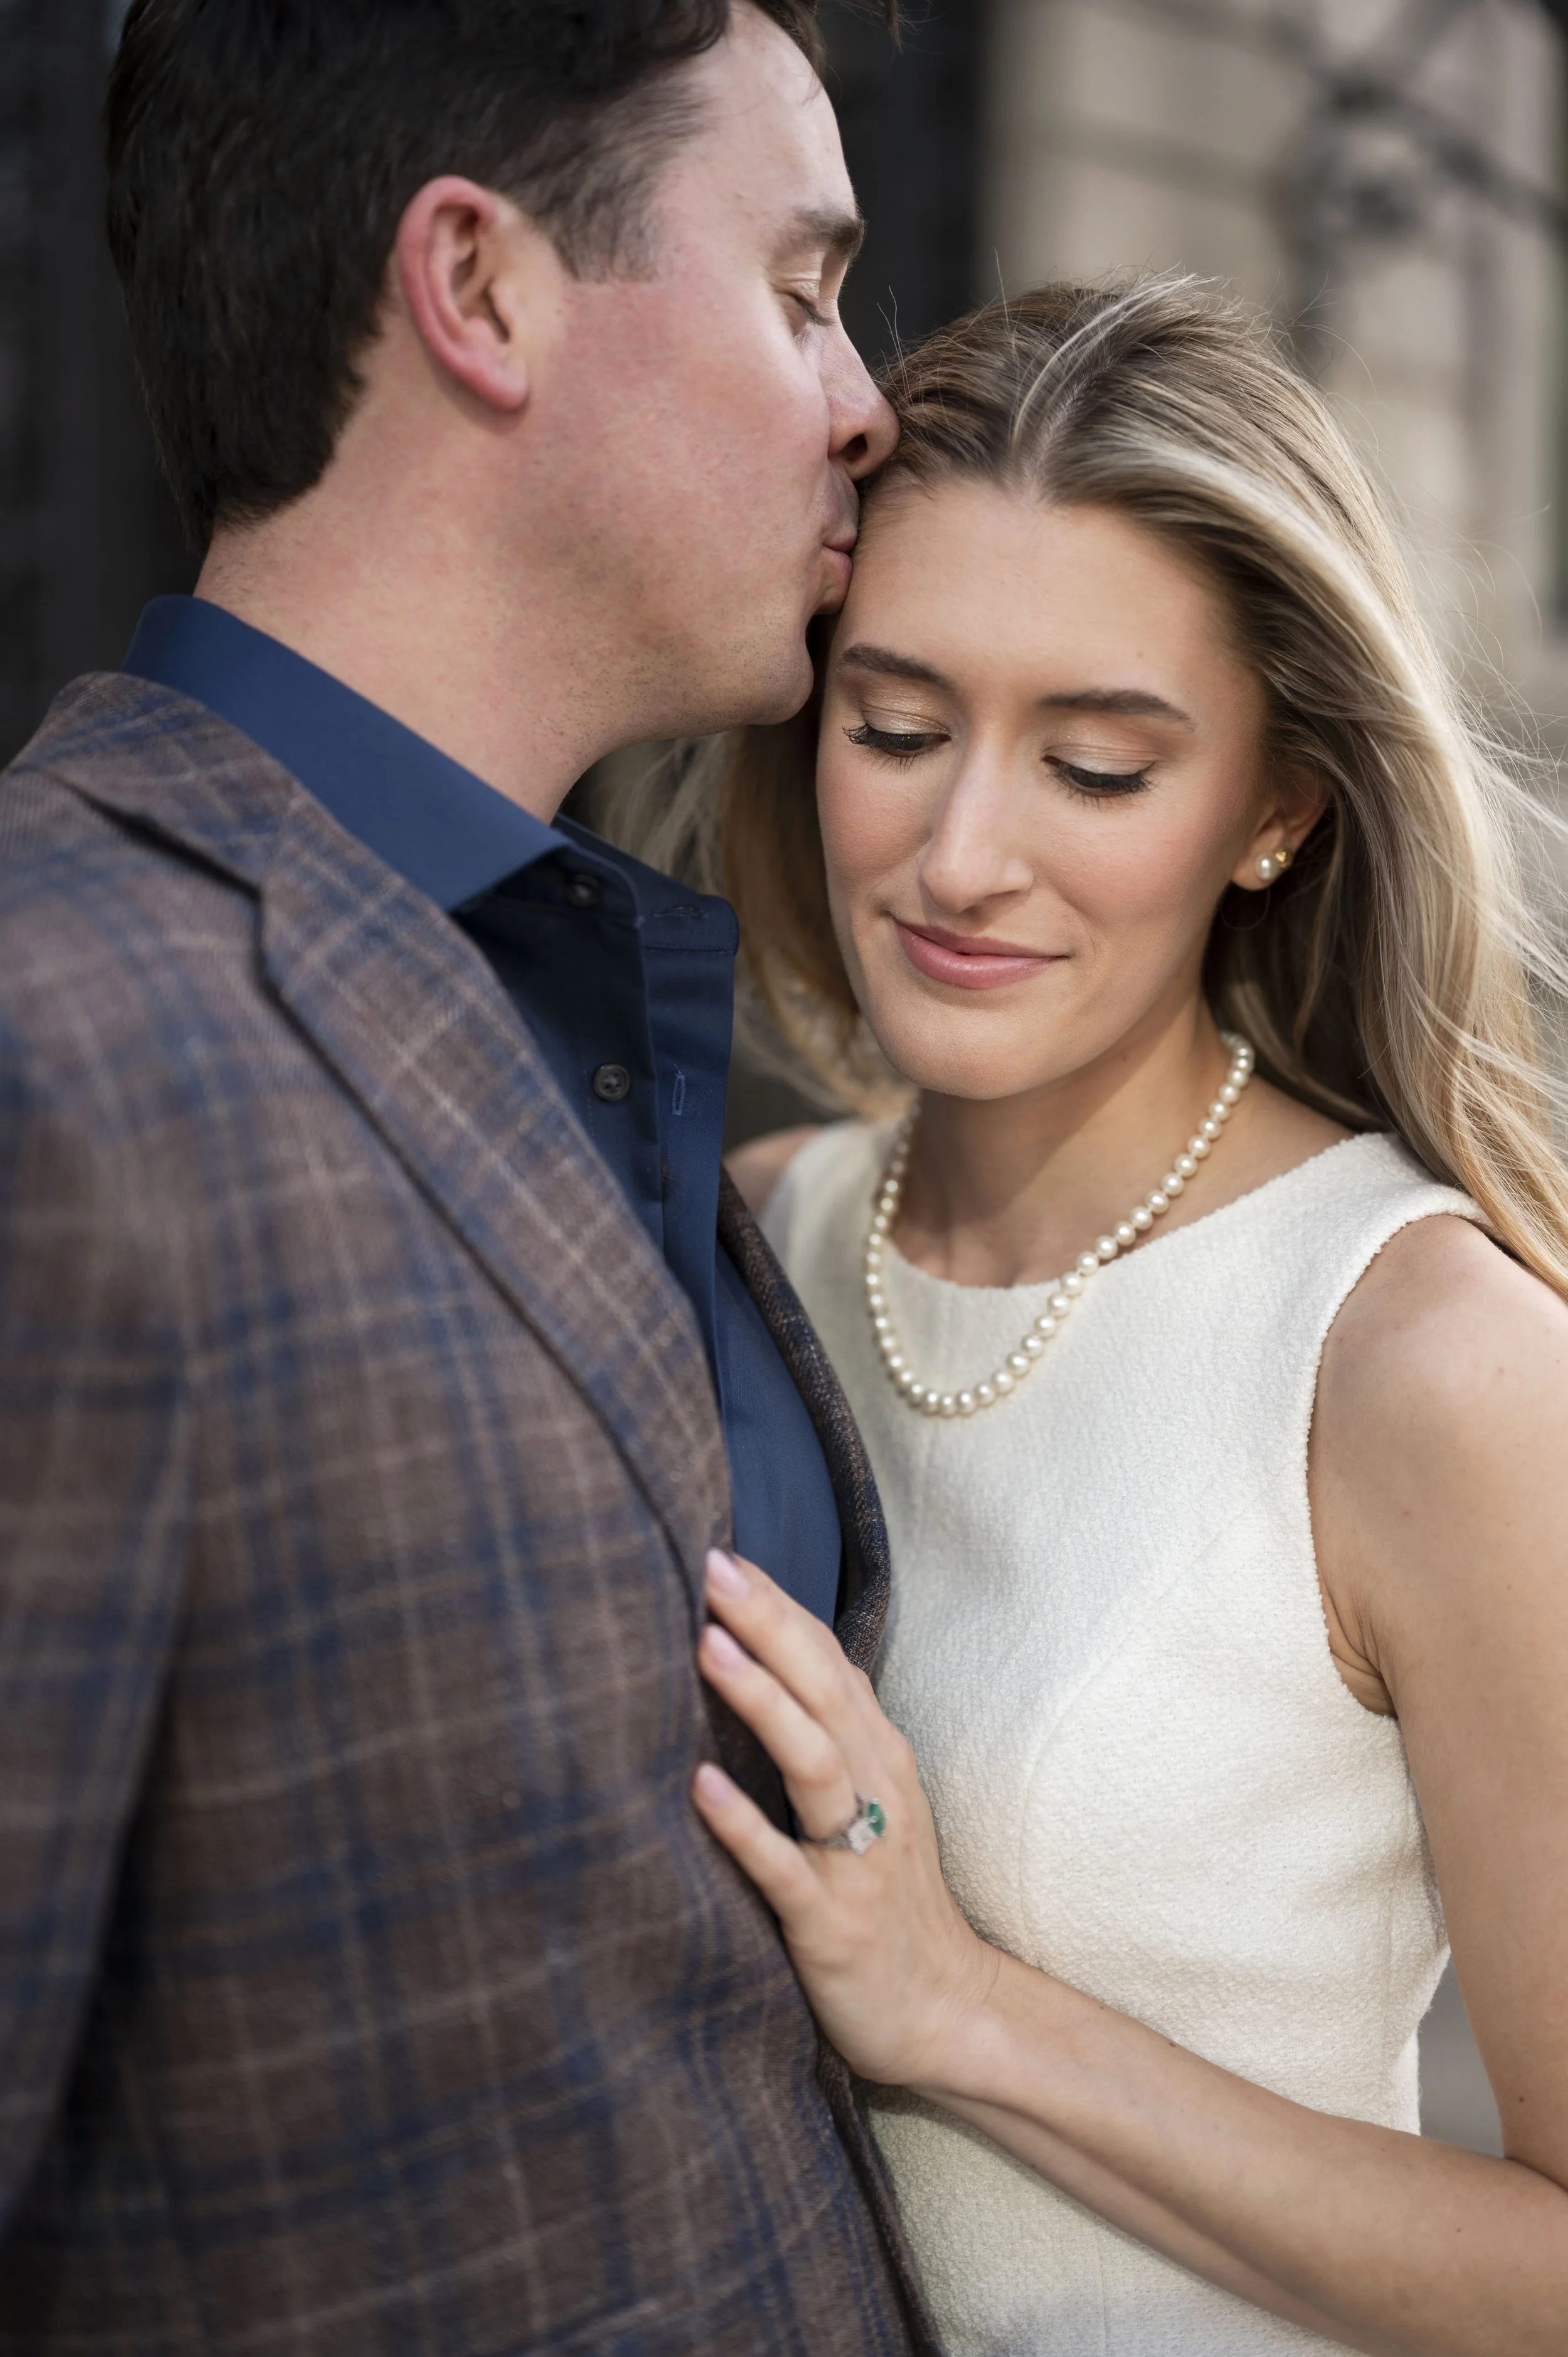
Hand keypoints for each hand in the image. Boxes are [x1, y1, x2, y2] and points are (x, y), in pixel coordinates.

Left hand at [692, 1548, 997, 2086]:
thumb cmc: (887, 1898)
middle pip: (822, 1690)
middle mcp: (875, 1791)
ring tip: (708, 1648)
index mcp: (877, 1756)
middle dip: (768, 1624)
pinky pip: (785, 1866)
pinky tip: (699, 1789)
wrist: (944, 2010)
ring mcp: (858, 1855)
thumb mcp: (866, 1803)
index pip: (826, 1661)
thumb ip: (821, 1737)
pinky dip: (743, 1825)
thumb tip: (757, 1666)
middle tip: (711, 1567)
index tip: (724, 1553)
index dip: (779, 1605)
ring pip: (812, 1762)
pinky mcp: (832, 1920)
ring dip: (761, 1701)